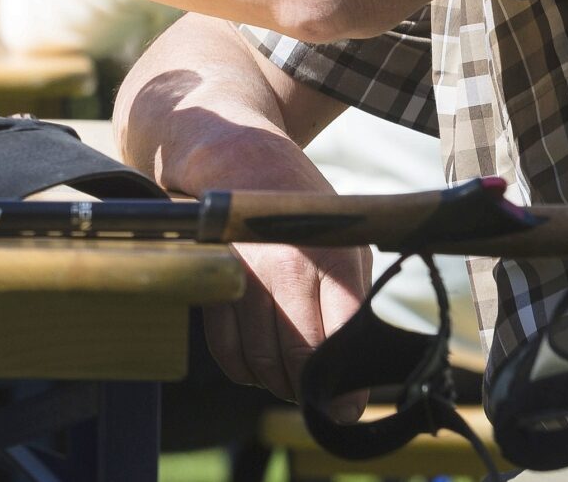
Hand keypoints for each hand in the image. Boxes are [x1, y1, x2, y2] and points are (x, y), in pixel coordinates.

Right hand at [163, 131, 369, 406]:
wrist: (239, 159)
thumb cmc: (302, 210)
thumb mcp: (344, 241)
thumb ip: (352, 299)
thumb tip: (354, 367)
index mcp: (335, 256)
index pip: (339, 340)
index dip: (343, 388)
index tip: (343, 409)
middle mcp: (289, 264)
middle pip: (297, 357)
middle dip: (307, 389)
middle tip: (313, 397)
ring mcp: (246, 272)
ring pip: (259, 358)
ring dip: (273, 381)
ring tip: (284, 378)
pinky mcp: (213, 278)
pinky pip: (224, 347)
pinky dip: (240, 368)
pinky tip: (253, 366)